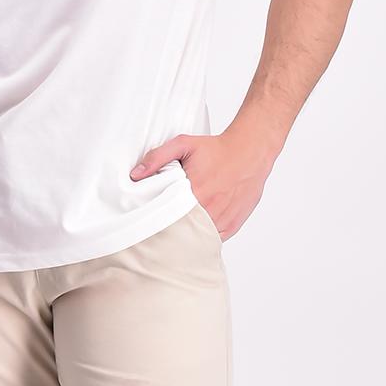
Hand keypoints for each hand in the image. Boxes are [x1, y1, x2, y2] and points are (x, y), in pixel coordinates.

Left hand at [129, 130, 275, 240]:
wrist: (249, 152)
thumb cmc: (215, 148)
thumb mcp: (183, 144)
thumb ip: (158, 157)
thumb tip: (136, 175)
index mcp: (194, 193)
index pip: (167, 217)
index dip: (155, 221)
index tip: (146, 222)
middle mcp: (209, 211)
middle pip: (181, 231)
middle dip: (169, 232)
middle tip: (157, 231)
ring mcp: (221, 221)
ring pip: (197, 239)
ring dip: (186, 237)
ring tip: (174, 233)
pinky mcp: (232, 226)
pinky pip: (212, 240)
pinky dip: (203, 238)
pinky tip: (194, 231)